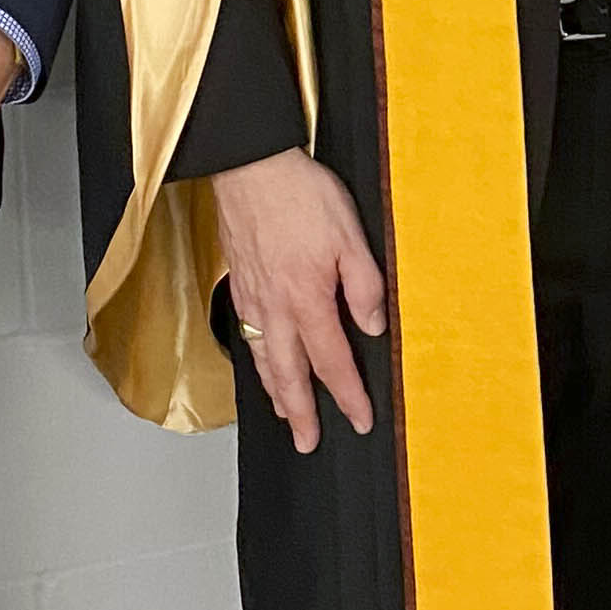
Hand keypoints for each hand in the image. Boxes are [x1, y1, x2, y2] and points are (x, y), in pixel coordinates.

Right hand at [212, 151, 384, 453]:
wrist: (249, 166)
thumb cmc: (300, 194)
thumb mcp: (350, 235)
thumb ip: (365, 286)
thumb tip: (372, 327)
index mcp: (308, 299)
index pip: (332, 361)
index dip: (348, 395)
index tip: (360, 420)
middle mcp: (275, 308)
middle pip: (290, 375)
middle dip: (302, 413)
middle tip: (309, 443)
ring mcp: (252, 298)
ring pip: (264, 359)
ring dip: (276, 393)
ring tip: (286, 416)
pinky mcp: (238, 283)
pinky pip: (246, 336)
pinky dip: (255, 361)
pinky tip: (261, 363)